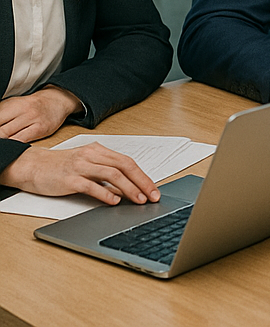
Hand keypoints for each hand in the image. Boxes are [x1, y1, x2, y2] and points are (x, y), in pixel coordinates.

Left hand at [0, 87, 82, 141]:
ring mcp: (33, 119)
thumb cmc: (32, 105)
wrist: (58, 100)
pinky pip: (22, 141)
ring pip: (9, 136)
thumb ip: (1, 115)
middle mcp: (23, 110)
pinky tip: (9, 149)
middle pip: (0, 129)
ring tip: (1, 146)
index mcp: (13, 103)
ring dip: (2, 143)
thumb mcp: (15, 104)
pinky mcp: (41, 128)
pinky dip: (12, 147)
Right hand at [0, 143, 159, 204]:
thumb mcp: (87, 164)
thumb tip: (127, 188)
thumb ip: (105, 172)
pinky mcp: (69, 178)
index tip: (154, 189)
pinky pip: (91, 185)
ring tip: (138, 200)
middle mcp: (92, 155)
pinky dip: (105, 193)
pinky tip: (114, 201)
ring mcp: (81, 166)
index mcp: (99, 150)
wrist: (32, 165)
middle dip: (142, 182)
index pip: (128, 162)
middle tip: (153, 196)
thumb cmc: (60, 167)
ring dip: (128, 188)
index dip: (143, 176)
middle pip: (124, 166)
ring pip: (112, 174)